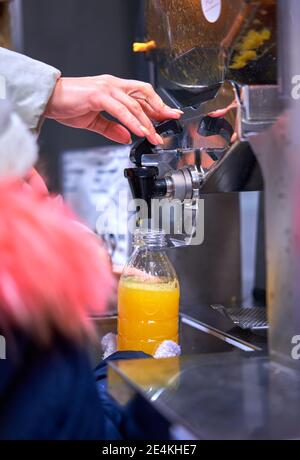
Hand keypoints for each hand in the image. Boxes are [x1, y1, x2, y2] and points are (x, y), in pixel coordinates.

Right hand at [45, 75, 182, 144]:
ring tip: (154, 136)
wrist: (48, 100)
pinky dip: (132, 121)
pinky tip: (139, 131)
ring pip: (134, 104)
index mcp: (113, 89)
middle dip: (159, 108)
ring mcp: (106, 88)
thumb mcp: (93, 121)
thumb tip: (127, 137)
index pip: (140, 95)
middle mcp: (112, 85)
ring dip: (146, 122)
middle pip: (143, 94)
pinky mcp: (98, 95)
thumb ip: (111, 128)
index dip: (156, 104)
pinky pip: (120, 109)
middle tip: (171, 120)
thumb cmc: (67, 106)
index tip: (168, 114)